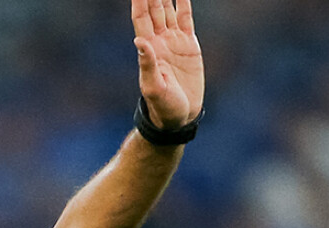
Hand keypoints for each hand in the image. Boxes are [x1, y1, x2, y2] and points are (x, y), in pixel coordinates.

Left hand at [132, 0, 204, 128]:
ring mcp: (174, 41)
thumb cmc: (162, 105)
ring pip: (168, 9)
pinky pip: (186, 18)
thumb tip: (139, 42)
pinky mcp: (189, 44)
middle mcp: (159, 40)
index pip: (141, 18)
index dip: (139, 1)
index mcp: (148, 49)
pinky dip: (184, 4)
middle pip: (153, 9)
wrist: (179, 115)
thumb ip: (147, 64)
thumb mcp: (153, 87)